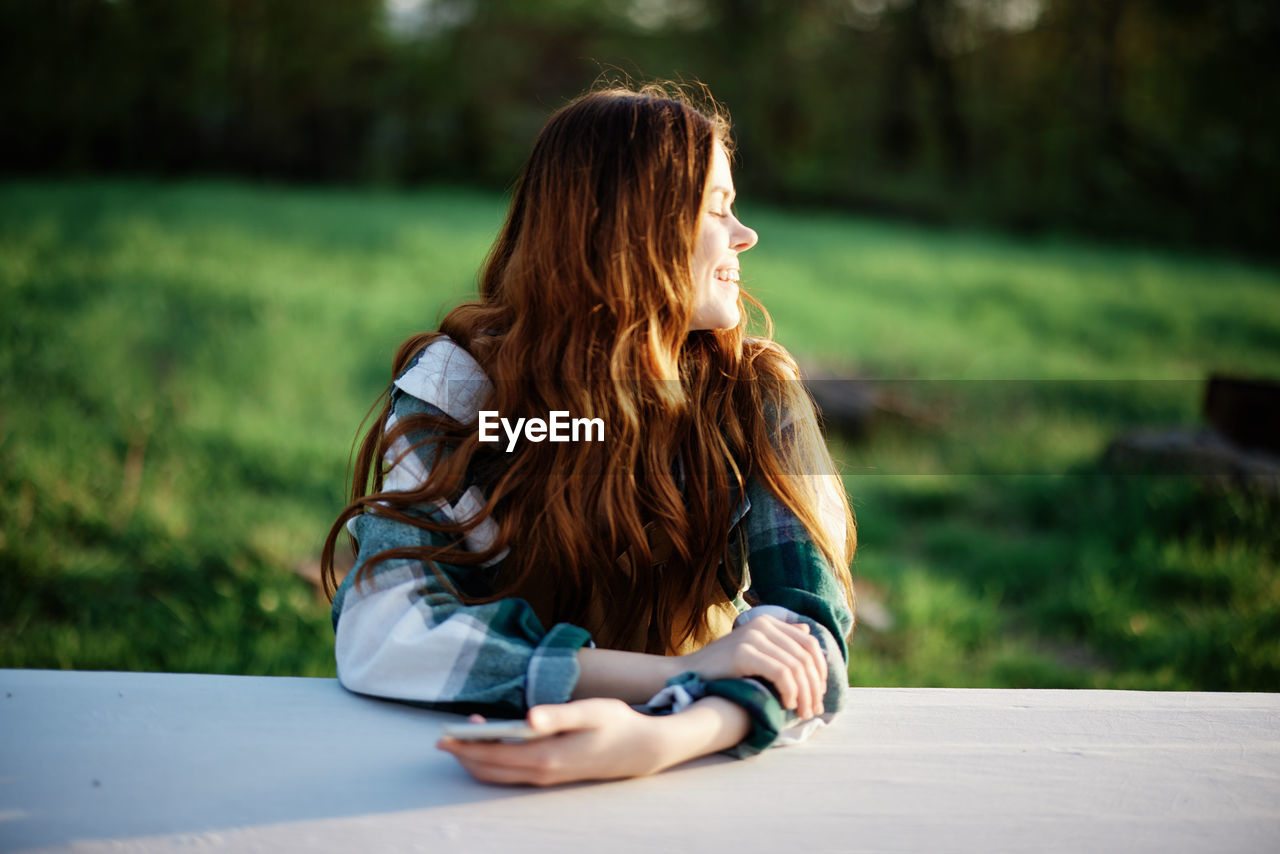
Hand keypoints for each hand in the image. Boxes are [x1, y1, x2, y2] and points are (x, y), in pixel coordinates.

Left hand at [437, 699, 667, 785]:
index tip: (444, 736)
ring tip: (465, 734)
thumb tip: (527, 718)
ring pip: (500, 774)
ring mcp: (546, 777)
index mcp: (547, 756)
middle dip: (465, 754)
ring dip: (478, 757)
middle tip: (444, 735)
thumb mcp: (589, 711)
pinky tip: (494, 740)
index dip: (466, 747)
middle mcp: (542, 773)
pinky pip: (512, 772)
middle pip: (490, 770)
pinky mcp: (551, 775)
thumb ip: (556, 715)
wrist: (642, 749)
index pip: (494, 755)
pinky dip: (495, 759)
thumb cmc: (616, 724)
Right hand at [677, 614, 826, 718]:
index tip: (820, 693)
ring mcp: (753, 637)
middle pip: (805, 657)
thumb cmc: (722, 669)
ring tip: (803, 713)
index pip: (809, 644)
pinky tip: (788, 705)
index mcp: (768, 622)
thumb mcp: (754, 651)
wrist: (687, 674)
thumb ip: (779, 642)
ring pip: (796, 667)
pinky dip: (790, 691)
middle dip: (815, 687)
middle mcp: (763, 625)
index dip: (820, 670)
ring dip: (805, 694)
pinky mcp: (744, 652)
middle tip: (814, 710)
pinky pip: (781, 673)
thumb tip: (808, 633)